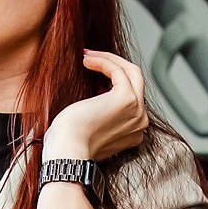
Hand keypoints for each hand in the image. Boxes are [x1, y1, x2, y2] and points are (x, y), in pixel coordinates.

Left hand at [43, 50, 147, 164]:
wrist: (67, 152)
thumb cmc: (70, 144)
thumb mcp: (90, 127)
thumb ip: (101, 114)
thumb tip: (96, 95)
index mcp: (133, 132)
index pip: (131, 96)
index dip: (112, 80)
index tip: (93, 72)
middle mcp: (140, 122)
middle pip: (135, 81)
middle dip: (113, 65)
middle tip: (91, 58)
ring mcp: (136, 110)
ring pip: (131, 72)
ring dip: (108, 59)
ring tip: (87, 56)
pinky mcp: (127, 98)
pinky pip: (117, 70)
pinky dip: (102, 61)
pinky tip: (86, 60)